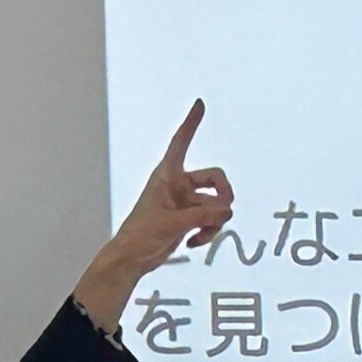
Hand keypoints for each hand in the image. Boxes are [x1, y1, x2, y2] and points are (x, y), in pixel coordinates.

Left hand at [77, 98, 235, 323]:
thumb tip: (228, 212)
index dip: (190, 123)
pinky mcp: (190, 219)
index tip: (199, 103)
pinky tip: (194, 242)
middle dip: (224, 196)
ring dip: (214, 222)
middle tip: (225, 211)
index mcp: (167, 175)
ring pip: (216, 205)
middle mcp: (178, 185)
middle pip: (216, 179)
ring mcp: (186, 202)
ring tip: (199, 235)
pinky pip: (212, 220)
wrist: (133, 258)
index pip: (180, 142)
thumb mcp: (173, 223)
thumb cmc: (141, 234)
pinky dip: (208, 231)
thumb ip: (203, 216)